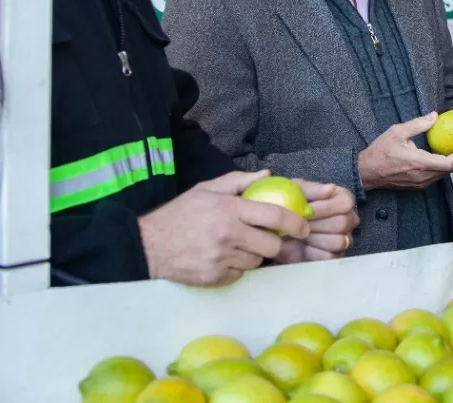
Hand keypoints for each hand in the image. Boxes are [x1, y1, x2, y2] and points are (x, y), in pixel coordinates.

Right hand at [138, 170, 308, 286]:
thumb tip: (267, 175)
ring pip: (257, 261)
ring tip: (237, 245)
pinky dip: (238, 267)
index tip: (304, 225)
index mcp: (229, 210)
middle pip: (272, 245)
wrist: (149, 246)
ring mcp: (222, 259)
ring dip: (254, 254)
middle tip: (269, 238)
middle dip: (276, 242)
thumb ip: (239, 181)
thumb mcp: (206, 189)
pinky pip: (241, 273)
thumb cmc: (179, 215)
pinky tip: (223, 257)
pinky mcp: (216, 278)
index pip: (275, 216)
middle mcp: (228, 235)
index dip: (296, 222)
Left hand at [274, 181, 359, 262]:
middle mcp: (348, 219)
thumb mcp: (297, 191)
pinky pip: (330, 257)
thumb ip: (314, 189)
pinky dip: (313, 253)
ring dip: (315, 239)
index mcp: (342, 200)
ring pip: (339, 241)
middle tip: (301, 223)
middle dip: (317, 224)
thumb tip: (331, 188)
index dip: (326, 208)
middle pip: (342, 223)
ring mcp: (343, 240)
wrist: (276, 228)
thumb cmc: (289, 204)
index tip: (307, 209)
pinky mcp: (334, 257)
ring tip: (301, 234)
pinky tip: (303, 247)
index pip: (346, 203)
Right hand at [358, 112, 452, 190]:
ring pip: (443, 174)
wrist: (366, 172)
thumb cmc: (380, 151)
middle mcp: (423, 176)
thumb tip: (435, 116)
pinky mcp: (417, 186)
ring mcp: (420, 183)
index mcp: (420, 163)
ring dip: (452, 163)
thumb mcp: (397, 132)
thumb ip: (418, 124)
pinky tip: (442, 156)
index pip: (450, 163)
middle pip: (450, 170)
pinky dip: (442, 167)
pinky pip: (435, 177)